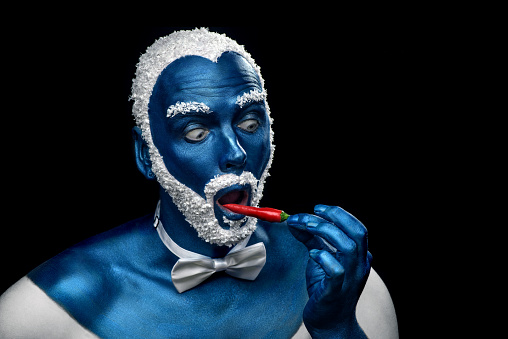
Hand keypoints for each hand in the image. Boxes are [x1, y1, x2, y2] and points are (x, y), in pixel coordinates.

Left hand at [287, 204, 371, 337]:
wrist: (329, 321)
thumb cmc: (326, 288)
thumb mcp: (319, 259)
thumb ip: (311, 239)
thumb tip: (294, 221)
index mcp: (360, 256)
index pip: (357, 227)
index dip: (339, 214)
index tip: (318, 208)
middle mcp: (360, 265)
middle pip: (357, 233)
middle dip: (335, 217)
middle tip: (313, 212)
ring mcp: (351, 278)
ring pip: (348, 247)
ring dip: (326, 232)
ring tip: (306, 226)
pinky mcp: (337, 291)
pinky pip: (336, 270)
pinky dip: (323, 257)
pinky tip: (312, 253)